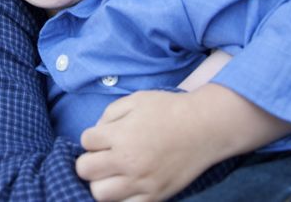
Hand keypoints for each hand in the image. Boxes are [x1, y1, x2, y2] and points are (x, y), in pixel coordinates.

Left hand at [75, 86, 290, 200]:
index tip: (104, 137)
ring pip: (99, 194)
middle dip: (89, 161)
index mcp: (121, 135)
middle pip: (85, 170)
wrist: (205, 127)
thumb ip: (109, 114)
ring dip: (101, 182)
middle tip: (103, 156)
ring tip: (113, 174)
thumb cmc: (170, 109)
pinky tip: (127, 186)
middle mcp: (128, 161)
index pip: (85, 141)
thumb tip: (96, 132)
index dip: (92, 137)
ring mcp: (142, 182)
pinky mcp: (156, 196)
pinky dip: (122, 198)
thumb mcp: (136, 100)